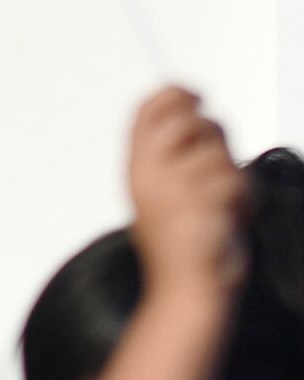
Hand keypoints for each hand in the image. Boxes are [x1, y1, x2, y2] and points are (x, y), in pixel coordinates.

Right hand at [126, 86, 245, 299]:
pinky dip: (242, 200)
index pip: (149, 110)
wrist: (186, 287)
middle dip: (213, 136)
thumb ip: (177, 149)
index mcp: (137, 169)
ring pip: (219, 155)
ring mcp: (174, 190)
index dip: (176, 92)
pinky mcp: (201, 205)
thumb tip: (193, 105)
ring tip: (217, 204)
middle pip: (189, 121)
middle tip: (212, 164)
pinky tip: (227, 219)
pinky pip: (237, 182)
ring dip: (230, 178)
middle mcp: (149, 175)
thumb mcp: (167, 188)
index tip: (196, 94)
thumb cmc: (182, 240)